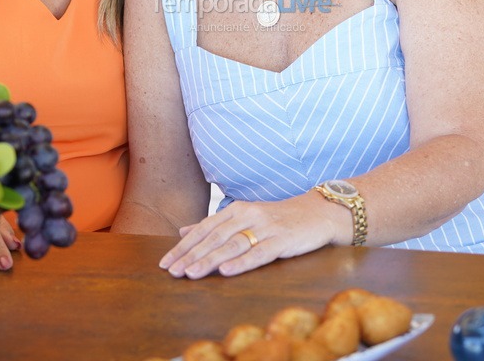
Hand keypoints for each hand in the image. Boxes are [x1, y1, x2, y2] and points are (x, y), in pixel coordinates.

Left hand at [158, 194, 337, 278]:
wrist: (318, 213)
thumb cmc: (278, 219)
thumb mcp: (244, 216)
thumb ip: (215, 225)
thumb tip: (183, 231)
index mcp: (236, 209)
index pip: (204, 229)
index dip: (183, 246)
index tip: (165, 262)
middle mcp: (248, 216)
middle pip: (214, 237)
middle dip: (191, 255)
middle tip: (172, 272)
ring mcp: (266, 228)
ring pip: (232, 245)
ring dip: (210, 260)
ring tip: (191, 273)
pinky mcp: (283, 240)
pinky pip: (259, 253)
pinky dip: (241, 262)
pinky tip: (226, 271)